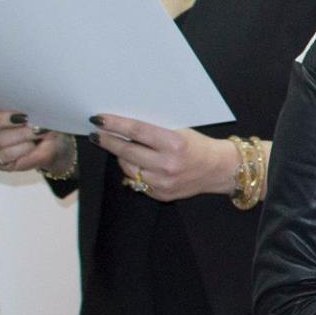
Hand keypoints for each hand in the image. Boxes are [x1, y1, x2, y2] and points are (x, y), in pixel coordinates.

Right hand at [0, 93, 66, 173]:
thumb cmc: (40, 120)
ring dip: (20, 134)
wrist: (54, 144)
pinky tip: (34, 145)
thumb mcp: (36, 108)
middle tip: (24, 118)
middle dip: (3, 120)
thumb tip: (26, 105)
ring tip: (38, 131)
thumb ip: (25, 103)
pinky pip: (6, 155)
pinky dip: (24, 148)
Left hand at [91, 114, 236, 202]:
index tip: (99, 119)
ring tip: (121, 148)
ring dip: (121, 157)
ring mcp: (163, 183)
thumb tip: (123, 127)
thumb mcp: (180, 132)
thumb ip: (154, 131)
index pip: (137, 131)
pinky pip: (138, 182)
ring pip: (128, 168)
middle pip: (127, 151)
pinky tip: (138, 164)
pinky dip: (135, 171)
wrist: (219, 169)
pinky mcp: (161, 194)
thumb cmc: (198, 145)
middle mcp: (167, 165)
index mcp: (174, 144)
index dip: (115, 125)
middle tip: (96, 134)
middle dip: (108, 141)